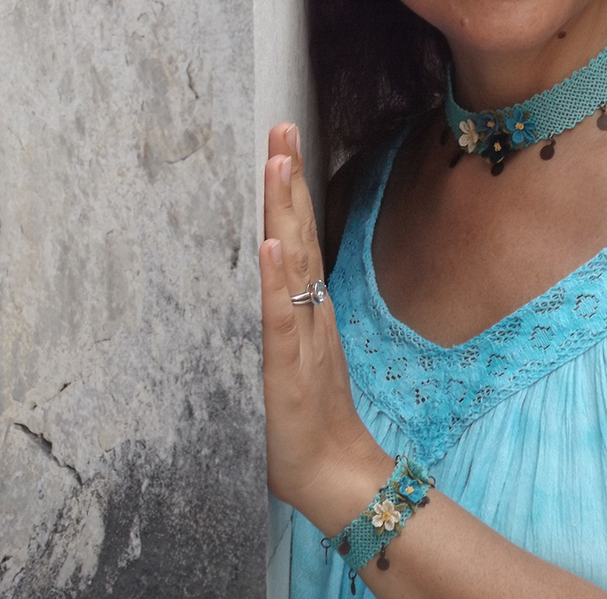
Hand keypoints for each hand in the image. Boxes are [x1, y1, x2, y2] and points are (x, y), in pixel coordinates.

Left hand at [260, 123, 389, 534]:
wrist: (335, 480)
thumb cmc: (310, 420)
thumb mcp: (296, 354)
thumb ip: (291, 315)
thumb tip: (279, 277)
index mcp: (308, 305)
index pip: (297, 235)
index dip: (290, 190)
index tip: (282, 143)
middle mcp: (309, 309)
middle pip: (299, 232)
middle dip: (288, 178)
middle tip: (281, 127)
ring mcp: (301, 334)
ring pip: (292, 262)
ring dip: (283, 211)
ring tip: (277, 162)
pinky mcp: (288, 366)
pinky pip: (281, 317)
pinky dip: (276, 280)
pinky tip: (270, 246)